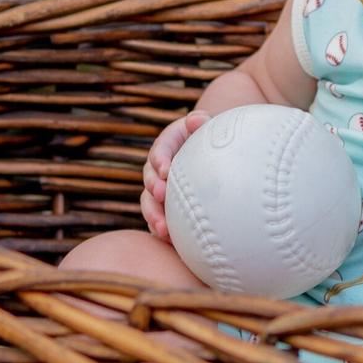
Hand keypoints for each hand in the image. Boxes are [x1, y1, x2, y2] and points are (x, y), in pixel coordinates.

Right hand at [141, 110, 210, 240]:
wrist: (213, 154)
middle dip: (153, 189)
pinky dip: (163, 231)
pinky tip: (172, 243)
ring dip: (154, 216)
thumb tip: (197, 119)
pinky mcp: (166, 207)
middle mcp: (158, 169)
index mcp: (167, 146)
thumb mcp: (205, 126)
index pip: (159, 151)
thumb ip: (200, 122)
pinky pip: (160, 220)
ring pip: (150, 204)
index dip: (160, 160)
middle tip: (161, 195)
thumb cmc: (209, 138)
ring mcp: (160, 190)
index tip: (165, 170)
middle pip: (149, 180)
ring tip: (163, 230)